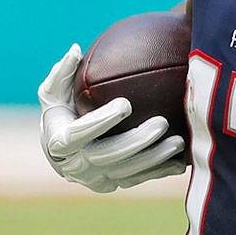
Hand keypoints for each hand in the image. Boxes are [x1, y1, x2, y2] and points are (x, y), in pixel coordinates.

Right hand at [37, 44, 187, 192]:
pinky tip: (182, 161)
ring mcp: (96, 178)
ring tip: (179, 142)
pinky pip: (138, 179)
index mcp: (60, 142)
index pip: (80, 133)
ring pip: (128, 172)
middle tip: (162, 123)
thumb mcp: (53, 91)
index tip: (126, 104)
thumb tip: (75, 49)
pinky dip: (160, 171)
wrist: (58, 148)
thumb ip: (62, 72)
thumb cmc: (60, 110)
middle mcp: (77, 165)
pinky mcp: (112, 184)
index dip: (103, 121)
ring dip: (155, 158)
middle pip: (109, 155)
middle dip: (137, 141)